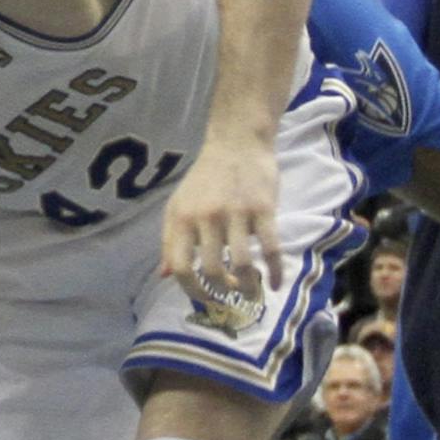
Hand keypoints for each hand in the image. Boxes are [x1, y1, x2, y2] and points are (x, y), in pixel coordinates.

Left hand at [161, 136, 283, 302]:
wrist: (237, 142)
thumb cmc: (205, 179)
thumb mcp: (178, 206)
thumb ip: (170, 241)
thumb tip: (164, 276)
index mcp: (182, 219)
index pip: (180, 267)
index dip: (192, 289)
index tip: (204, 297)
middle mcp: (207, 217)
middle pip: (213, 270)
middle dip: (222, 291)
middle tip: (230, 293)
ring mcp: (236, 213)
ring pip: (242, 264)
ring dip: (248, 286)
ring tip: (251, 291)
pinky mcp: (263, 208)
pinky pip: (270, 249)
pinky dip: (274, 272)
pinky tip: (274, 285)